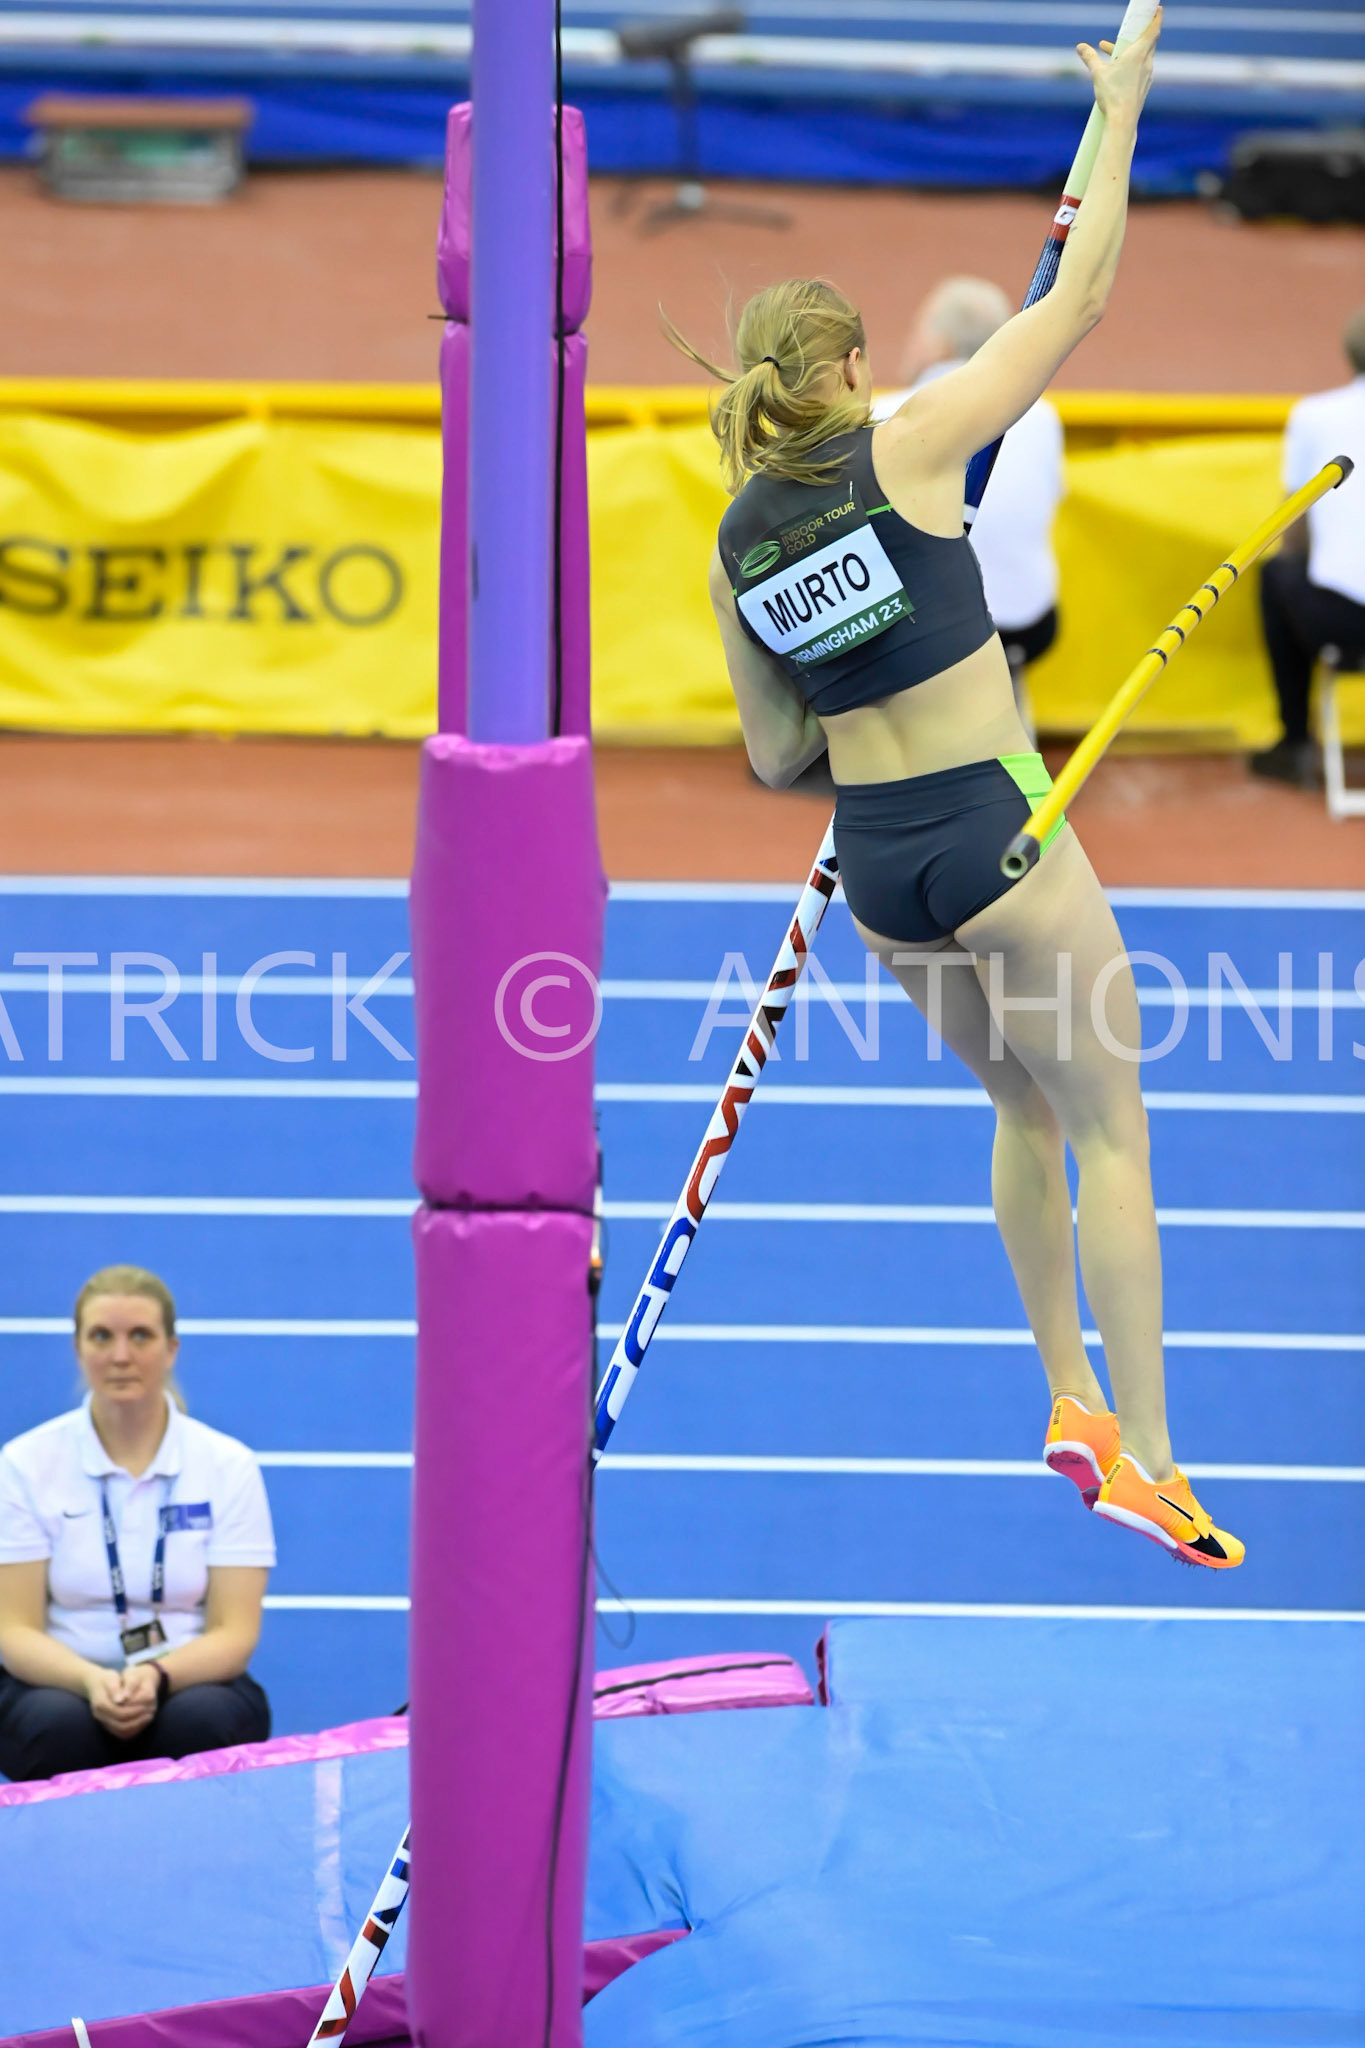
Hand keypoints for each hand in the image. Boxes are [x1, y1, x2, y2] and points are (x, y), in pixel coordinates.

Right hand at [85, 1663, 156, 1738]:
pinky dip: (131, 1730)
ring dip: (135, 1726)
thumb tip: (120, 1700)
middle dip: (136, 1720)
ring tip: (148, 1718)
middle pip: (119, 1724)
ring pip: (120, 1731)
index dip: (133, 1711)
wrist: (95, 1685)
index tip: (145, 1707)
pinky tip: (141, 1722)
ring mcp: (102, 1721)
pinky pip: (119, 1733)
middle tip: (150, 1714)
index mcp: (101, 1704)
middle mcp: (100, 1715)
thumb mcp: (111, 1678)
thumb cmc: (107, 1679)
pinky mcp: (106, 1725)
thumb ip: (115, 1688)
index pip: (118, 1712)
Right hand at [1078, 8, 1160, 128]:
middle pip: (1149, 40)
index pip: (1153, 29)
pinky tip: (1118, 69)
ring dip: (1130, 49)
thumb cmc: (1112, 95)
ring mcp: (1148, 74)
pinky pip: (1141, 67)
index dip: (1156, 17)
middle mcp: (1147, 62)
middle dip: (1138, 33)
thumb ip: (1090, 58)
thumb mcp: (1098, 73)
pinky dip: (1132, 62)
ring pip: (1143, 54)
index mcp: (1138, 54)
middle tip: (1131, 27)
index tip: (1157, 9)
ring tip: (1110, 50)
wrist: (1123, 121)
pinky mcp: (1145, 85)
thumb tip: (1080, 47)